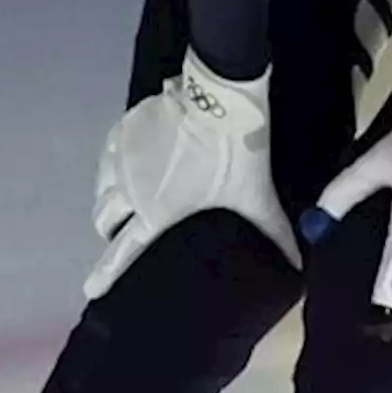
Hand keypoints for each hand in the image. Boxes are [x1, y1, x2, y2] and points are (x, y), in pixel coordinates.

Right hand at [83, 49, 301, 299]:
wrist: (221, 102)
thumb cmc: (237, 157)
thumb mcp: (257, 200)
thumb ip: (274, 236)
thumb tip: (300, 270)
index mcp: (156, 215)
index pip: (122, 253)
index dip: (104, 274)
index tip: (90, 290)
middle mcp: (130, 192)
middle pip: (104, 219)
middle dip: (110, 230)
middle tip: (121, 232)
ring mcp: (122, 159)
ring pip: (102, 189)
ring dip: (109, 199)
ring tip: (122, 201)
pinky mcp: (121, 132)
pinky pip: (106, 158)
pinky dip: (112, 168)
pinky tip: (125, 166)